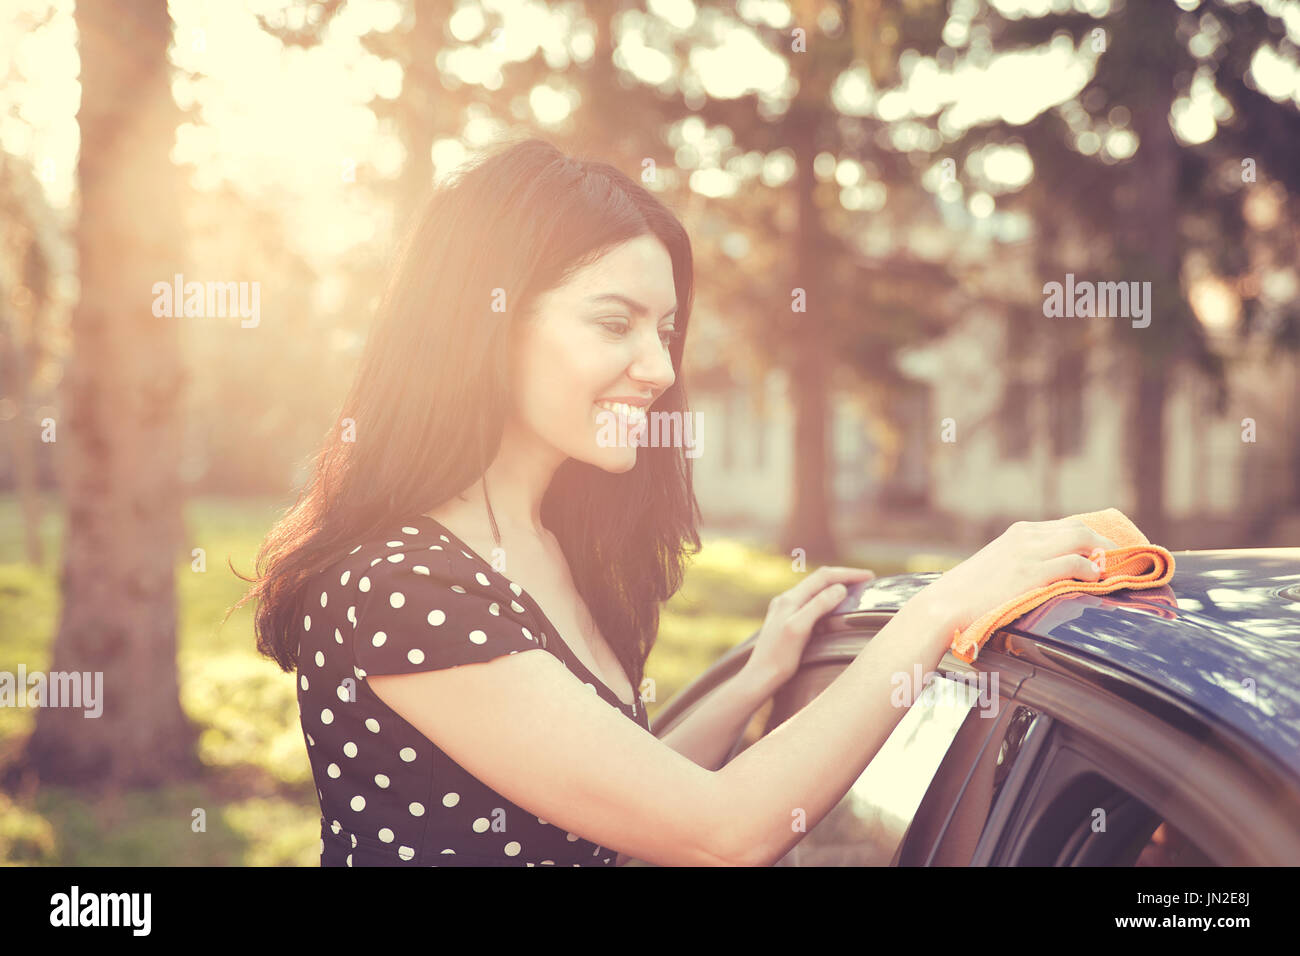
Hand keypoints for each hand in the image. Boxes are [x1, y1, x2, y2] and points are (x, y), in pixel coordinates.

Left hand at [745, 565, 876, 686]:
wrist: (758, 678)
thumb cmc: (778, 658)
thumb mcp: (799, 629)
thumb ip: (818, 606)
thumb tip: (839, 588)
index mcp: (790, 599)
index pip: (823, 576)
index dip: (847, 574)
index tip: (869, 576)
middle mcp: (786, 600)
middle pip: (819, 580)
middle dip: (843, 577)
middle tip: (866, 581)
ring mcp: (784, 610)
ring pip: (814, 590)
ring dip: (835, 587)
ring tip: (854, 590)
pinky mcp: (785, 621)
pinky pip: (809, 602)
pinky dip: (826, 600)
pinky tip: (832, 609)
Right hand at [915, 518, 1118, 635]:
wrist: (946, 605)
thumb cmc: (969, 594)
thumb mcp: (997, 568)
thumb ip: (1022, 564)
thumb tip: (1047, 576)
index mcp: (1016, 533)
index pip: (1064, 525)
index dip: (1089, 538)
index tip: (1103, 552)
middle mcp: (1024, 537)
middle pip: (1078, 527)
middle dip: (1102, 542)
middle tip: (1115, 561)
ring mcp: (1027, 553)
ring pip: (1080, 538)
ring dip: (1101, 553)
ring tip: (1110, 569)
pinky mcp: (1030, 573)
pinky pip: (1073, 562)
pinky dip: (1090, 568)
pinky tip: (1095, 578)